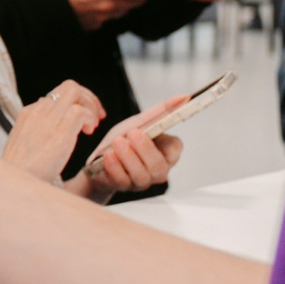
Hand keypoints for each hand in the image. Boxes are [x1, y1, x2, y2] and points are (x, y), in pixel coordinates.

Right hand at [2, 80, 106, 183]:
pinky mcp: (59, 133)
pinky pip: (80, 111)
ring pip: (75, 92)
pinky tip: (88, 133)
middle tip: (97, 117)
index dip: (75, 103)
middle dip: (88, 98)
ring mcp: (47, 120)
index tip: (85, 117)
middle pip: (69, 87)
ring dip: (91, 107)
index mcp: (28, 114)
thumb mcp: (23, 146)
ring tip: (92, 127)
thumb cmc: (21, 172)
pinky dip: (90, 118)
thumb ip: (36, 131)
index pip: (56, 95)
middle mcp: (37, 112)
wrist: (14, 185)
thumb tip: (51, 122)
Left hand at [73, 94, 187, 200]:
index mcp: (165, 153)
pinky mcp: (123, 187)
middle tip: (132, 133)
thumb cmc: (125, 138)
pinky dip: (114, 167)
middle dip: (145, 149)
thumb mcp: (141, 121)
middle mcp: (157, 171)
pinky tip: (107, 156)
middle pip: (158, 166)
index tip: (155, 128)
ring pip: (141, 176)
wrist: (99, 156)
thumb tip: (185, 96)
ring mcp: (141, 182)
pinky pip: (121, 181)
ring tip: (117, 142)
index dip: (167, 142)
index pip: (175, 150)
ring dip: (128, 157)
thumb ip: (163, 110)